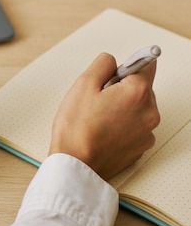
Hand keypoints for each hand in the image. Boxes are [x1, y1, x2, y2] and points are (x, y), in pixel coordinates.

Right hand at [49, 53, 159, 179]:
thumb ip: (102, 64)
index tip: (119, 69)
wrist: (75, 165)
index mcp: (137, 92)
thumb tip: (111, 61)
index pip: (147, 64)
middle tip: (98, 99)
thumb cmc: (76, 129)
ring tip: (98, 118)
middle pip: (141, 88)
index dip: (127, 65)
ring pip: (138, 109)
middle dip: (122, 89)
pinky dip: (123, 126)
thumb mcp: (82, 84)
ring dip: (122, 108)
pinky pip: (135, 127)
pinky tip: (103, 131)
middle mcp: (150, 112)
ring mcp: (147, 132)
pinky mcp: (141, 147)